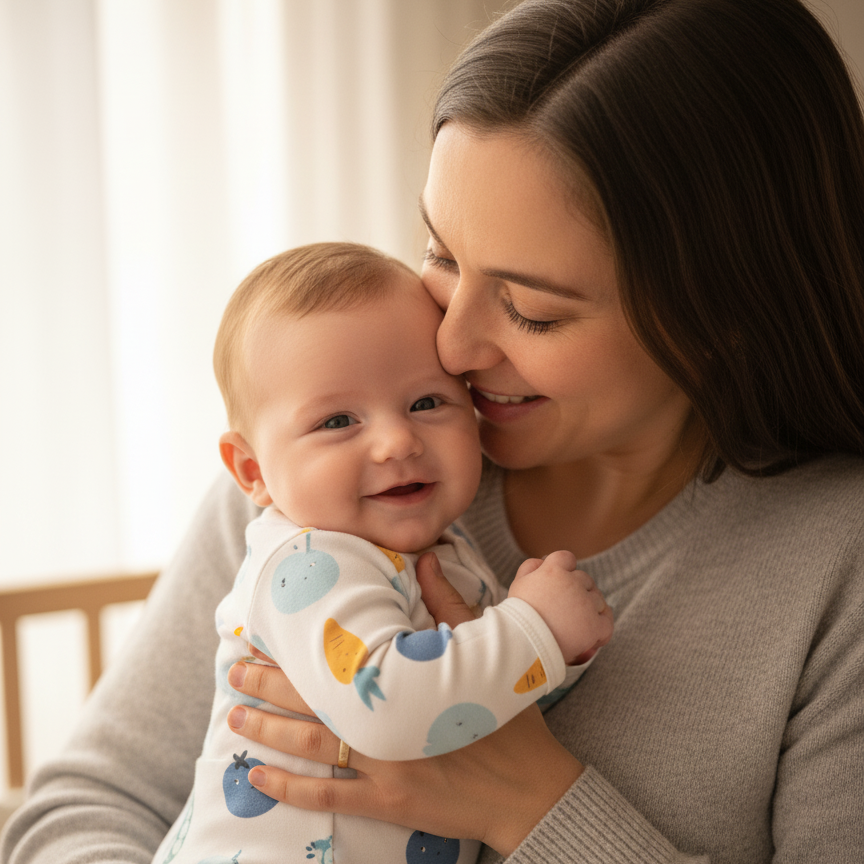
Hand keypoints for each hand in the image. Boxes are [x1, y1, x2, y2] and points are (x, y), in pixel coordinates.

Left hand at [227, 551, 584, 854]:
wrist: (530, 787)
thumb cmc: (508, 719)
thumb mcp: (482, 652)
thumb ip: (450, 604)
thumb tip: (427, 559)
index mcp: (406, 682)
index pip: (339, 660)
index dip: (299, 649)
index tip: (268, 635)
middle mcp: (387, 722)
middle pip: (315, 699)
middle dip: (270, 685)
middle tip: (235, 671)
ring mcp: (383, 766)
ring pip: (312, 745)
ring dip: (269, 730)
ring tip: (234, 716)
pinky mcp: (386, 802)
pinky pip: (327, 798)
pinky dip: (289, 789)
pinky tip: (258, 778)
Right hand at [509, 551, 613, 664]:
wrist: (523, 642)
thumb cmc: (518, 615)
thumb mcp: (518, 583)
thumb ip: (531, 567)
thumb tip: (543, 561)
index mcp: (554, 570)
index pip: (567, 558)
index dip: (564, 569)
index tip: (559, 582)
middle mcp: (573, 583)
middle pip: (585, 579)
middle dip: (578, 590)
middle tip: (566, 607)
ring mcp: (586, 604)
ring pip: (598, 600)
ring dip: (590, 609)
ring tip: (576, 623)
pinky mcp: (594, 626)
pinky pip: (607, 623)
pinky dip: (602, 628)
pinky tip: (592, 635)